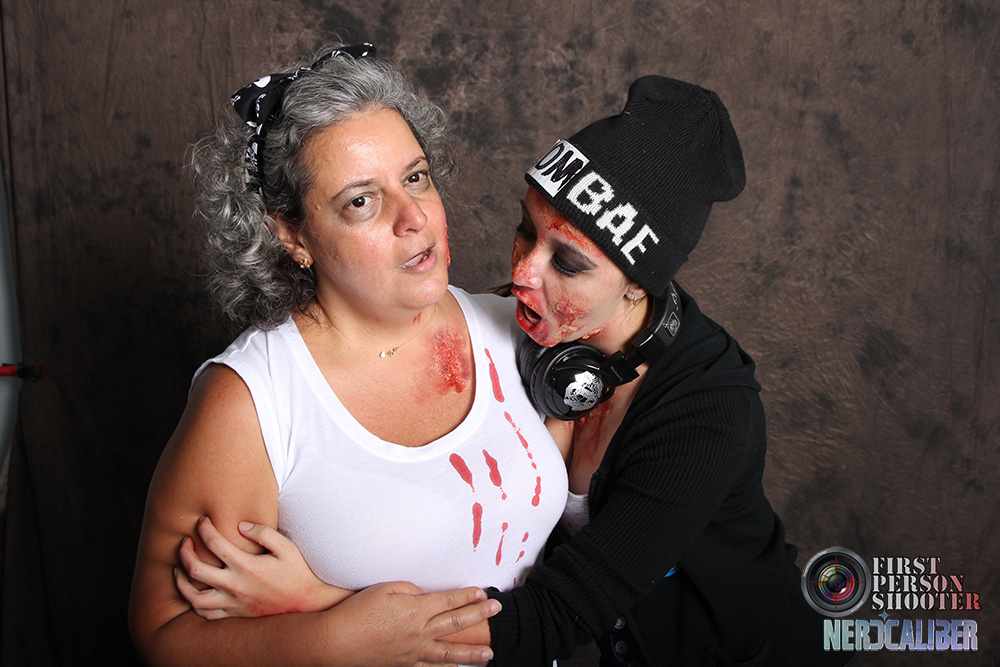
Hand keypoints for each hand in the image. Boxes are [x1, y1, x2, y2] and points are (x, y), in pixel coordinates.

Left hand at [175, 516, 349, 618]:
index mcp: (246, 566)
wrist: (307, 602)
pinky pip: (206, 614)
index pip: (215, 543)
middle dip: (184, 553)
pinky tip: (194, 593)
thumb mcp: (287, 547)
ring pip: (194, 598)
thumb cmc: (298, 572)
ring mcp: (233, 603)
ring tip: (178, 570)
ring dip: (181, 584)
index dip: (204, 529)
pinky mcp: (235, 614)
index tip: (202, 521)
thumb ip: (264, 533)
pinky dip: (194, 604)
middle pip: (195, 571)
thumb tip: (240, 525)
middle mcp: (235, 586)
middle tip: (184, 542)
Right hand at [329, 581, 498, 666]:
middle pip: (456, 623)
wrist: (336, 642)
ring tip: (490, 653)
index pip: (449, 600)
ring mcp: (412, 652)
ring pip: (449, 653)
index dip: (467, 595)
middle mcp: (418, 632)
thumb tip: (425, 596)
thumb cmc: (357, 610)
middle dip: (479, 615)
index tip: (482, 592)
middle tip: (497, 609)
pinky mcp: (402, 665)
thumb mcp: (385, 589)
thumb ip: (410, 590)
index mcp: (415, 610)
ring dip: (472, 652)